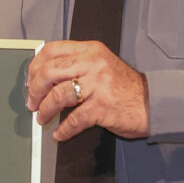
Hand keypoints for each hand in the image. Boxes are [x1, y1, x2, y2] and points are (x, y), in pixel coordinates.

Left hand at [28, 40, 148, 142]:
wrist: (152, 103)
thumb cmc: (124, 87)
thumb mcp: (101, 65)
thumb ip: (77, 66)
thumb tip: (45, 78)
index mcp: (90, 50)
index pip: (51, 50)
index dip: (35, 67)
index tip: (31, 81)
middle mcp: (93, 63)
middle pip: (50, 71)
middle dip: (35, 90)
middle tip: (32, 102)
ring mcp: (99, 85)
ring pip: (58, 95)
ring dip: (45, 110)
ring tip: (43, 118)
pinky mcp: (103, 107)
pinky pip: (74, 119)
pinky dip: (64, 129)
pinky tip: (59, 133)